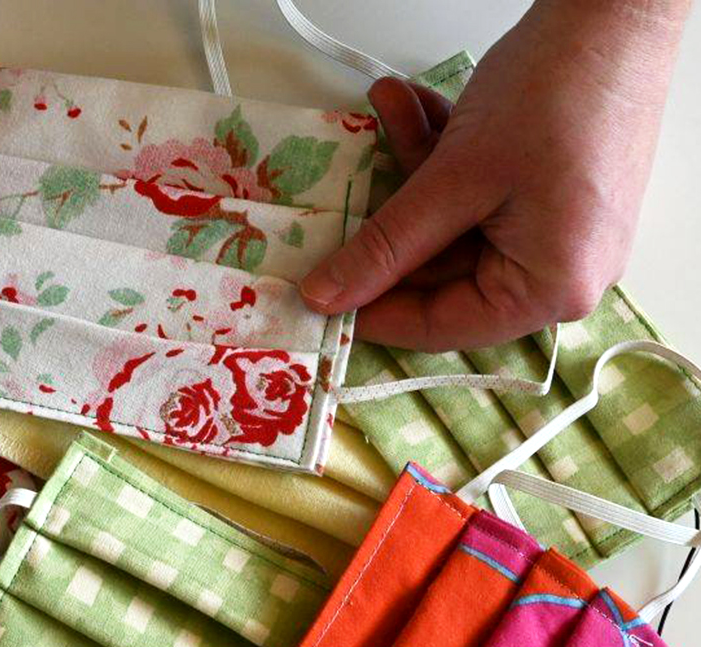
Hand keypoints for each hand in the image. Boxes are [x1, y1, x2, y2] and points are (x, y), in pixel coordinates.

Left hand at [300, 0, 690, 350]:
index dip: (371, 311)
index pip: (441, 326)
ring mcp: (554, 228)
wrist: (618, 11)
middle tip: (335, 199)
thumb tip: (326, 296)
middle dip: (389, 221)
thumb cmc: (556, 96)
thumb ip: (385, 246)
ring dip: (411, 168)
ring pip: (451, 223)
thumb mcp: (453, 181)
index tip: (318, 296)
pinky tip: (409, 105)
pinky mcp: (546, 189)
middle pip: (441, 273)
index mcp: (550, 289)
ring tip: (389, 111)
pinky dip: (439, 154)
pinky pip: (473, 192)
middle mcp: (560, 271)